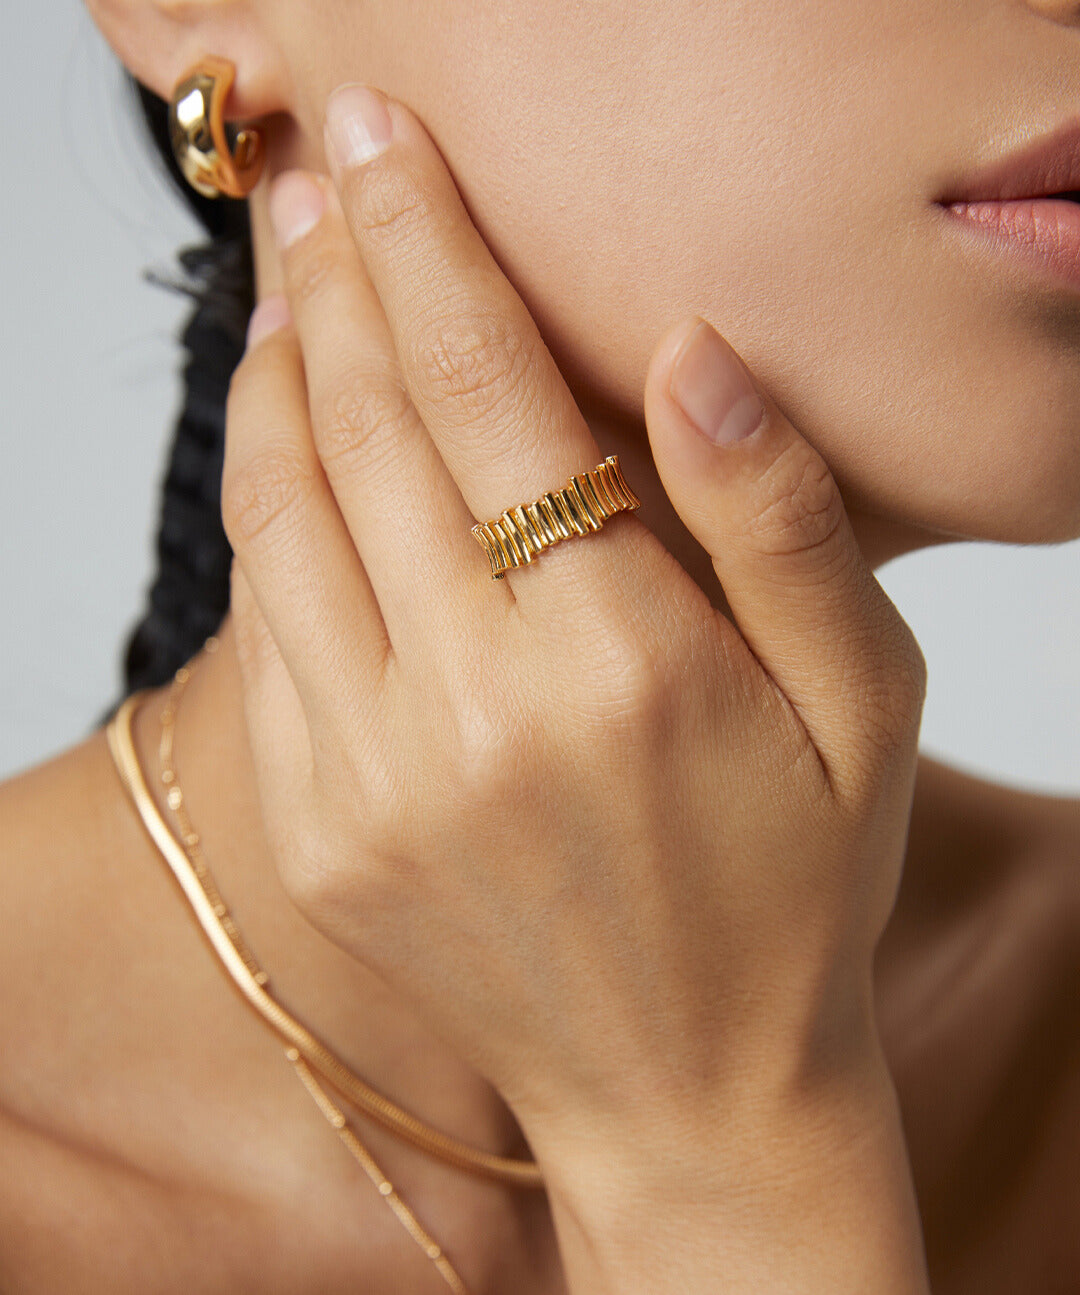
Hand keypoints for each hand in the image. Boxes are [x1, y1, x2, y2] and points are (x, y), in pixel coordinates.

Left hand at [222, 85, 926, 1182]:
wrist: (689, 1094)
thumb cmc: (792, 895)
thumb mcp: (863, 699)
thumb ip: (780, 516)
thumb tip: (697, 351)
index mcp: (617, 669)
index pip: (489, 396)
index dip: (429, 247)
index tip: (386, 144)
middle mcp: (471, 720)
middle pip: (367, 430)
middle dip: (337, 279)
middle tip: (323, 180)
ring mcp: (370, 784)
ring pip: (282, 515)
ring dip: (276, 375)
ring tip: (290, 282)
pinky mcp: (318, 834)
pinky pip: (263, 624)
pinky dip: (263, 505)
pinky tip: (286, 437)